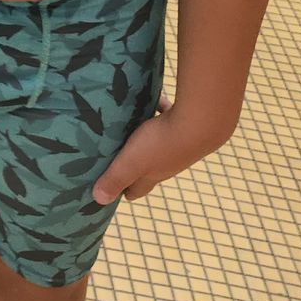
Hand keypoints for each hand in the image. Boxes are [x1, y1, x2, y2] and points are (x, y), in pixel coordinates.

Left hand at [91, 98, 228, 203]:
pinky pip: (167, 117)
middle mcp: (167, 162)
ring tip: (129, 124)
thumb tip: (98, 199)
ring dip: (144, 136)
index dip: (126, 190)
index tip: (112, 190)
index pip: (138, 189)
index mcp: (152, 173)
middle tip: (115, 155)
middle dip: (132, 164)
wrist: (201, 121)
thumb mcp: (131, 161)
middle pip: (148, 167)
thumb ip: (115, 178)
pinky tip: (152, 101)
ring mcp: (178, 144)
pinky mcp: (185, 125)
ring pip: (157, 142)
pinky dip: (159, 112)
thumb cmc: (161, 143)